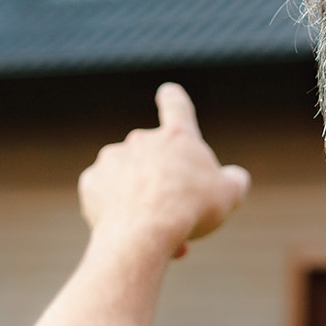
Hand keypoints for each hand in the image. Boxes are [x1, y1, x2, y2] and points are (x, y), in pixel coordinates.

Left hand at [78, 84, 251, 254]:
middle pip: (154, 159)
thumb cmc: (190, 209)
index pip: (176, 105)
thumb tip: (235, 178)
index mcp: (176, 137)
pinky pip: (106, 196)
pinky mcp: (91, 182)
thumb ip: (234, 180)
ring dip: (142, 201)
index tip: (167, 93)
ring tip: (155, 232)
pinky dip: (117, 211)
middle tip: (176, 215)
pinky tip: (129, 229)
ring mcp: (112, 158)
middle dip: (164, 184)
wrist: (143, 232)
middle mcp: (141, 139)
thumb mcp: (229, 195)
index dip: (173, 99)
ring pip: (130, 180)